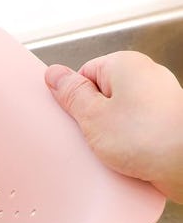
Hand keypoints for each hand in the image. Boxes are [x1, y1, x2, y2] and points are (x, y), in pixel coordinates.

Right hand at [45, 51, 182, 202]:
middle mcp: (147, 77)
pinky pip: (136, 132)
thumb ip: (71, 93)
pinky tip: (127, 158)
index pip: (85, 73)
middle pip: (102, 95)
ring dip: (110, 135)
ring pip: (119, 116)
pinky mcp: (166, 124)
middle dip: (92, 118)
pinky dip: (129, 145)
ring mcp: (159, 101)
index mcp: (126, 64)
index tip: (73, 114)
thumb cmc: (149, 137)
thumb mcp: (92, 115)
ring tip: (112, 150)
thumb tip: (55, 75)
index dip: (75, 97)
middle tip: (90, 135)